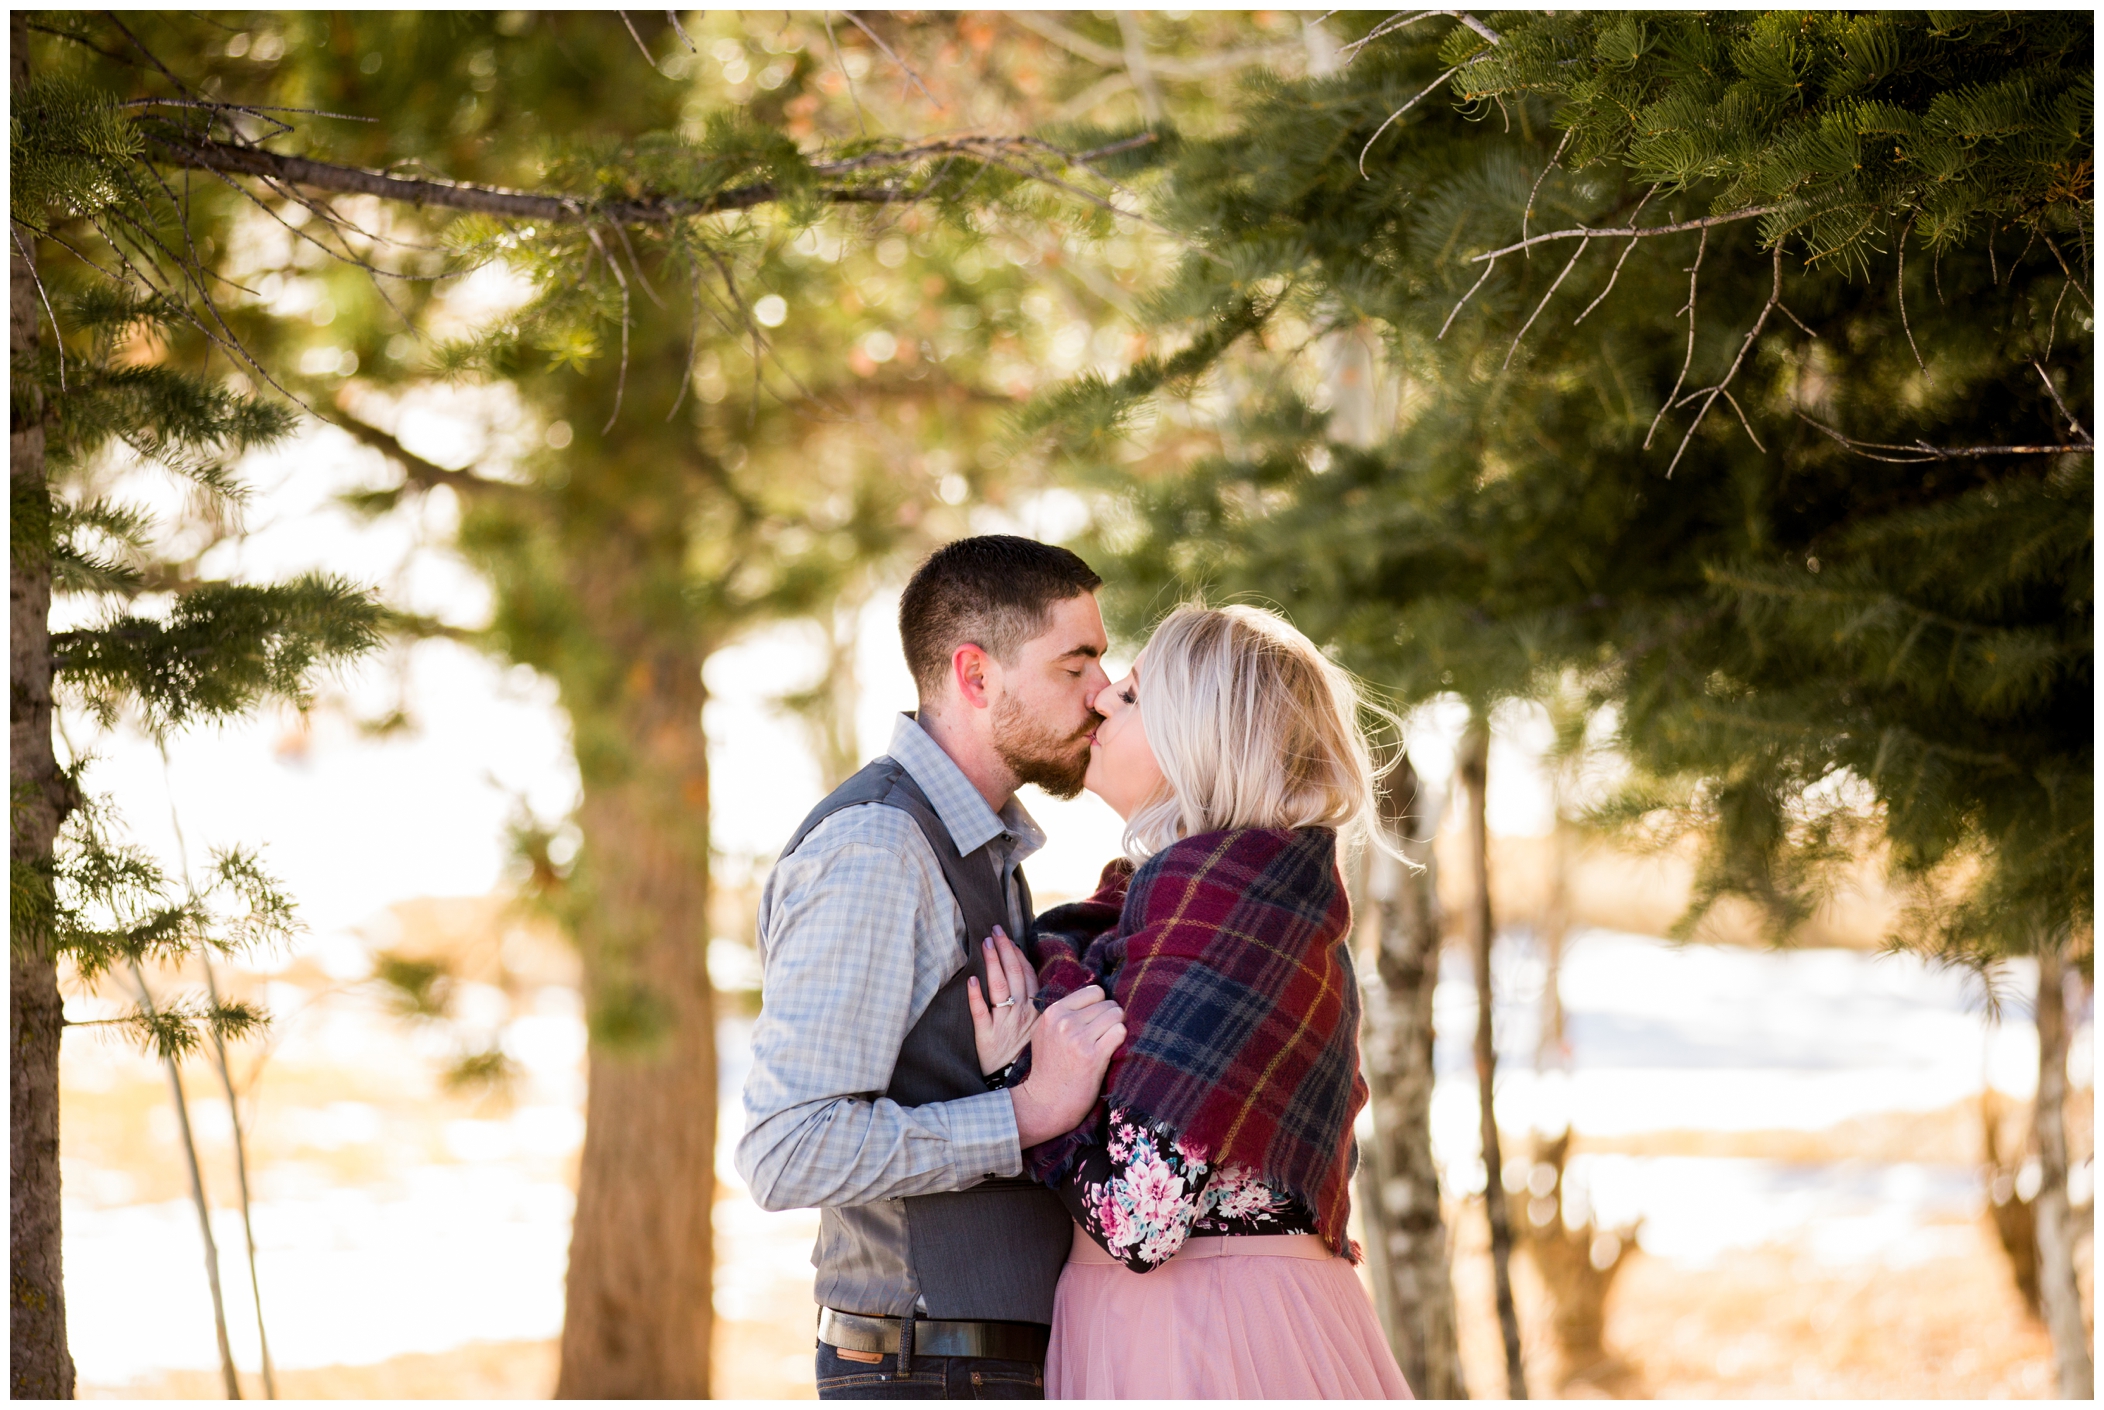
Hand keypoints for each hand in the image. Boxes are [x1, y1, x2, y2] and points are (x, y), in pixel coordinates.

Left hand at [966, 927, 1039, 1074]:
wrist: (1024, 1091)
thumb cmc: (1030, 1060)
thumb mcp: (1042, 1032)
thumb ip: (1039, 1009)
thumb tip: (1036, 986)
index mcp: (1036, 1010)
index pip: (1028, 975)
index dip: (1018, 955)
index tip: (1010, 939)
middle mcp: (1021, 1013)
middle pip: (1014, 974)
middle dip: (1005, 950)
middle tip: (995, 930)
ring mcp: (1004, 1024)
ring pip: (999, 987)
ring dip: (993, 963)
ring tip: (986, 943)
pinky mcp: (987, 1037)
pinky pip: (981, 1013)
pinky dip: (976, 997)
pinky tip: (971, 981)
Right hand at [1009, 984, 1125, 1146]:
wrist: (1045, 1102)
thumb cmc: (1049, 1068)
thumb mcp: (1044, 1032)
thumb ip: (1063, 1013)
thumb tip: (1096, 994)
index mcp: (1053, 1012)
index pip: (1094, 991)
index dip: (1100, 1005)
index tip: (1097, 1021)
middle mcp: (1065, 1022)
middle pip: (1108, 1003)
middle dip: (1110, 1018)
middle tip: (1102, 1036)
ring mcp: (1078, 1038)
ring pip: (1116, 1014)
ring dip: (1116, 1028)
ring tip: (1106, 1043)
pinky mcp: (1093, 1056)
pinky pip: (1120, 1032)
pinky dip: (1120, 1040)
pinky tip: (1111, 1050)